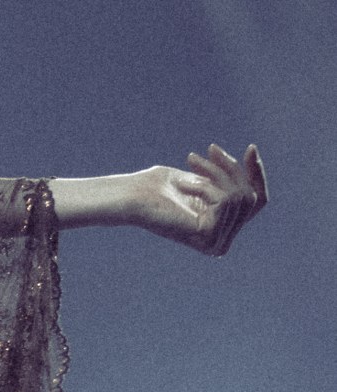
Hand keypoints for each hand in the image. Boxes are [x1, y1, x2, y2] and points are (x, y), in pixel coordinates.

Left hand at [133, 142, 266, 254]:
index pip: (257, 201)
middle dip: (231, 169)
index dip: (257, 174)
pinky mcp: (209, 238)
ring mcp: (216, 244)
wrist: (134, 195)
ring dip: (215, 174)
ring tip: (192, 165)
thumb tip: (252, 152)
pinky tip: (185, 186)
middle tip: (209, 150)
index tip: (250, 147)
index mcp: (220, 231)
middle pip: (251, 197)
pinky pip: (226, 201)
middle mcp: (221, 243)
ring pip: (240, 196)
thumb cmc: (159, 186)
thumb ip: (228, 177)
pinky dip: (206, 186)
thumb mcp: (202, 177)